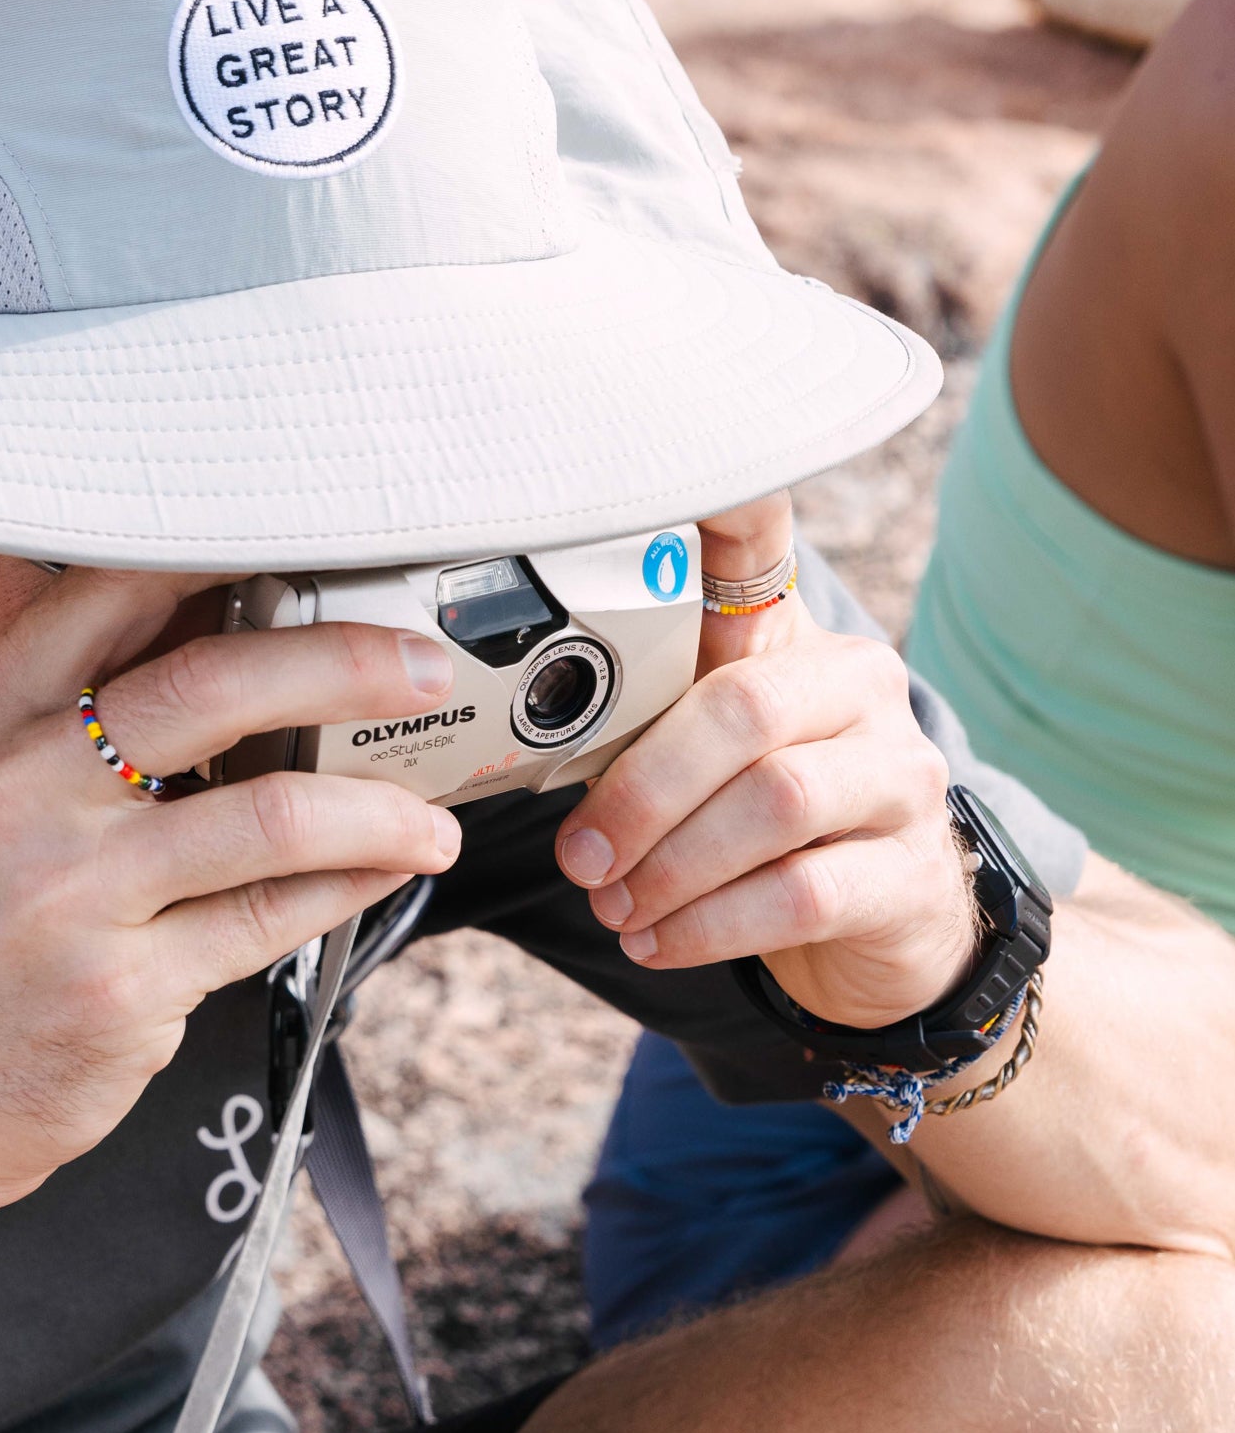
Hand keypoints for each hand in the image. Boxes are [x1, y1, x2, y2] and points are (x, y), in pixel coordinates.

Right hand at [0, 569, 461, 1216]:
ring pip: (273, 812)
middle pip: (217, 683)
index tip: (325, 555)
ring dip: (378, 808)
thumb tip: (233, 647)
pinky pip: (272, 918)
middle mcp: (20, 786)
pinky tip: (384, 873)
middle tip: (424, 673)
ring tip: (428, 816)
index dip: (242, 560)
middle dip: (348, 664)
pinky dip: (351, 887)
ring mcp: (71, 890)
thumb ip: (74, 716)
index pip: (123, 594)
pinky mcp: (121, 987)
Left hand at [555, 495, 977, 1026]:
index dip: (726, 509)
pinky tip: (657, 940)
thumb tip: (519, 728)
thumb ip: (638, 725)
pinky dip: (710, 924)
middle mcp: (860, 686)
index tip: (677, 492)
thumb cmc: (756, 828)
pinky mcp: (913, 871)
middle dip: (641, 793)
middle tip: (579, 857)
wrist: (879, 928)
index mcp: (790, 640)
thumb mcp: (698, 758)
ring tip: (614, 906)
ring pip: (777, 803)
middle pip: (743, 711)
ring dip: (672, 867)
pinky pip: (804, 892)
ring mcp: (901, 775)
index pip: (759, 549)